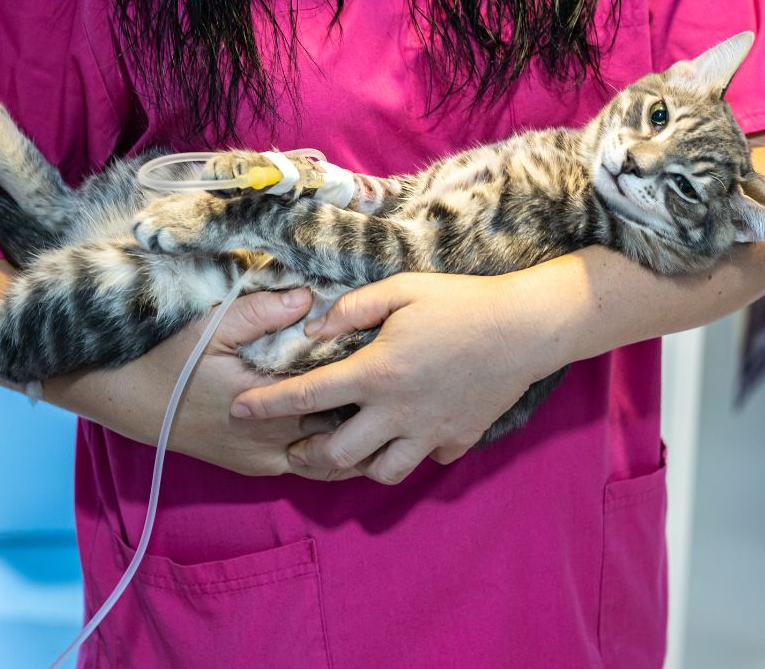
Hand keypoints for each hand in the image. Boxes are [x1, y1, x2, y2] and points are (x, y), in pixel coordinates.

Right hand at [48, 287, 362, 480]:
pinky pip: (310, 470)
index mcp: (267, 402)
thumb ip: (261, 312)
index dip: (363, 373)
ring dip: (355, 435)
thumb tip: (307, 296)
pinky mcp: (259, 468)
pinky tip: (348, 428)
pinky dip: (333, 453)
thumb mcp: (211, 326)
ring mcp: (267, 460)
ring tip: (379, 408)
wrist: (132, 402)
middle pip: (342, 428)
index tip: (381, 349)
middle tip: (390, 379)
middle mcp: (273, 440)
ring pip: (332, 458)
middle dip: (368, 406)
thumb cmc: (172, 360)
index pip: (333, 391)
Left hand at [230, 273, 566, 483]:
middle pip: (338, 454)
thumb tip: (311, 328)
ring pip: (381, 472)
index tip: (238, 408)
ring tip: (346, 449)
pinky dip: (408, 455)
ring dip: (356, 465)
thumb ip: (351, 310)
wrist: (526, 329)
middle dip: (306, 455)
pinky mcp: (457, 440)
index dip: (267, 404)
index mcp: (378, 373)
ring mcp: (429, 432)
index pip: (308, 395)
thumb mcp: (401, 290)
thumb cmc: (460, 303)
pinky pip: (424, 461)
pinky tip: (402, 436)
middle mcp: (398, 412)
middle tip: (294, 445)